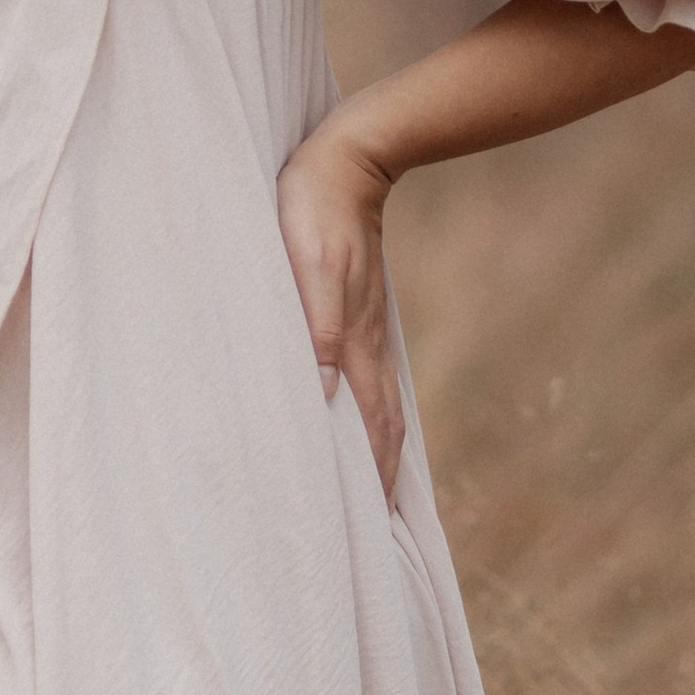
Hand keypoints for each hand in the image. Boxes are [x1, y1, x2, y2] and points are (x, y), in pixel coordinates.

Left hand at [276, 118, 401, 496]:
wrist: (347, 158)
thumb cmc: (312, 209)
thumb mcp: (309, 264)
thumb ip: (317, 323)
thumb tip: (324, 389)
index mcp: (353, 342)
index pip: (370, 427)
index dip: (372, 477)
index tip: (373, 530)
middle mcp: (368, 345)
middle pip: (384, 429)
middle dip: (383, 482)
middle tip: (380, 536)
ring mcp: (368, 329)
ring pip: (381, 407)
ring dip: (381, 453)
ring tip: (377, 496)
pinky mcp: (360, 312)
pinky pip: (372, 379)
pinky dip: (373, 416)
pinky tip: (359, 420)